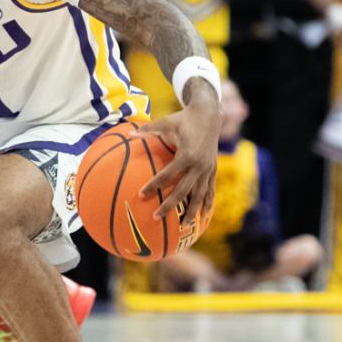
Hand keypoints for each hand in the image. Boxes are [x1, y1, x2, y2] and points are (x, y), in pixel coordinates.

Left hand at [140, 93, 220, 221]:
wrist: (210, 114)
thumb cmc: (184, 118)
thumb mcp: (165, 122)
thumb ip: (147, 130)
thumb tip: (128, 134)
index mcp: (186, 154)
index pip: (167, 174)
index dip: (154, 185)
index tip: (141, 195)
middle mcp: (199, 165)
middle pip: (182, 190)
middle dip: (170, 205)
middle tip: (156, 217)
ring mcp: (208, 169)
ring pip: (200, 194)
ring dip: (191, 211)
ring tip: (183, 226)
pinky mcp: (213, 170)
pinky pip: (211, 190)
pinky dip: (207, 203)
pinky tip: (203, 215)